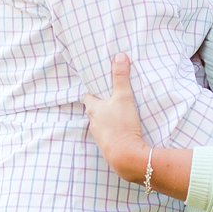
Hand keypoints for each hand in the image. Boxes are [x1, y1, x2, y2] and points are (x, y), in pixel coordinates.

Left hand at [82, 53, 148, 181]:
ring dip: (107, 119)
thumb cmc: (121, 124)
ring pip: (101, 124)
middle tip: (111, 98)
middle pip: (93, 111)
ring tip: (119, 113)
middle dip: (101, 104)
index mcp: (93, 109)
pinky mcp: (108, 146)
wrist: (125, 155)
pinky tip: (123, 129)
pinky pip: (109, 135)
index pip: (87, 97)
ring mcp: (100, 137)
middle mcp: (93, 123)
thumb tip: (120, 56)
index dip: (92, 91)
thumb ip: (121, 77)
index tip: (99, 86)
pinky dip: (114, 131)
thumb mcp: (123, 97)